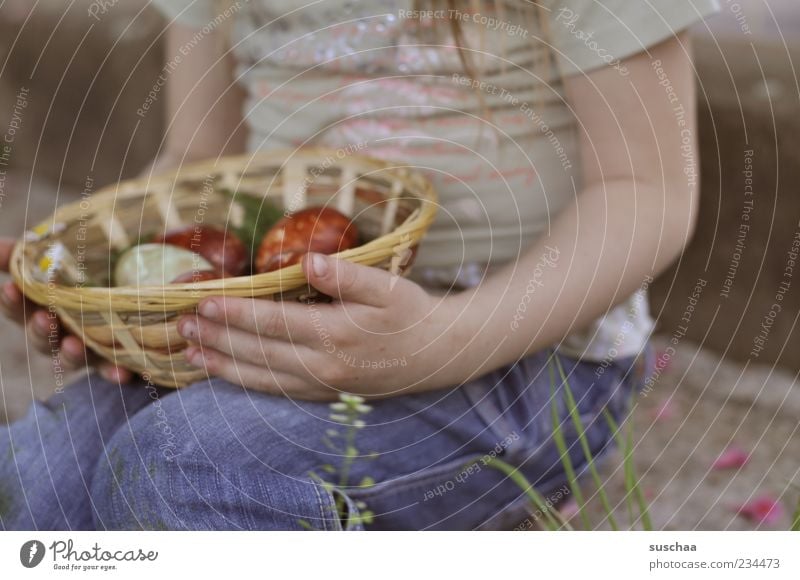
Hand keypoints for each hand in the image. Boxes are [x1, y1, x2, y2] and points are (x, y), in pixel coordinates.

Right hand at [0, 237, 132, 382]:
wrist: (143, 289)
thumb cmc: (97, 269)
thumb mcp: (68, 252)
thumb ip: (33, 251)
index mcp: (46, 306)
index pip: (19, 308)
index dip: (12, 301)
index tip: (10, 289)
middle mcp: (63, 331)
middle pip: (42, 338)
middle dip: (39, 330)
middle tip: (43, 319)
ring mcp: (89, 347)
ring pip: (73, 358)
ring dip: (71, 354)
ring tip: (74, 345)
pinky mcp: (118, 358)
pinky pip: (114, 370)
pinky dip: (114, 373)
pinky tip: (124, 374)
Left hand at [177, 253, 467, 399]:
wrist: (436, 355)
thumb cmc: (411, 314)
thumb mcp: (387, 286)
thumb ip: (347, 275)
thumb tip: (309, 262)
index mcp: (336, 334)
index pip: (273, 322)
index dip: (236, 312)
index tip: (203, 300)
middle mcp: (323, 365)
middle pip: (258, 352)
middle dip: (218, 338)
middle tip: (181, 324)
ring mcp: (322, 385)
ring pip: (262, 377)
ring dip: (223, 364)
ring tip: (190, 352)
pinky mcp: (324, 394)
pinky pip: (276, 390)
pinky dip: (245, 382)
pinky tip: (224, 372)